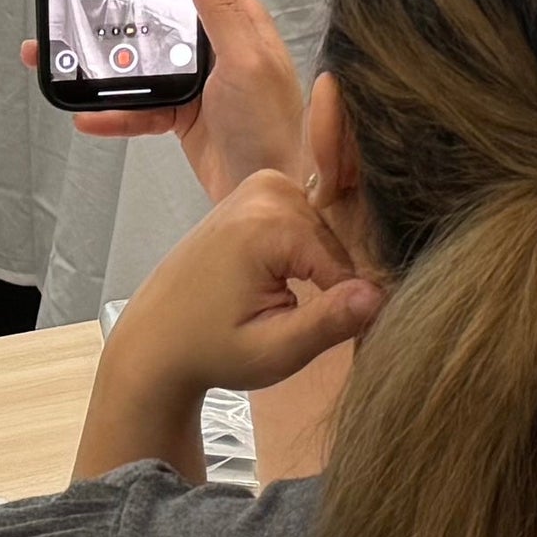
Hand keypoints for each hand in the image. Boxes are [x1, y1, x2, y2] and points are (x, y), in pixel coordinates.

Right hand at [23, 0, 308, 199]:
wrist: (270, 192)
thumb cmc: (273, 127)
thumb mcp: (247, 62)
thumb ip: (222, 12)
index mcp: (240, 23)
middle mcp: (217, 47)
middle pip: (161, 13)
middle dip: (120, 4)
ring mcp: (197, 82)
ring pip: (141, 61)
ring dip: (103, 62)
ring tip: (62, 57)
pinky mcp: (181, 115)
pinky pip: (139, 108)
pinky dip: (113, 112)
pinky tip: (88, 115)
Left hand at [89, 171, 384, 452]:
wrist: (157, 337)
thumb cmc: (211, 350)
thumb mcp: (273, 351)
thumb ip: (328, 323)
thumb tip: (380, 295)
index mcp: (267, 223)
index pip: (346, 268)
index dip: (343, 310)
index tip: (310, 337)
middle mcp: (266, 190)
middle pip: (337, 247)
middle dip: (329, 289)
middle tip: (286, 322)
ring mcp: (261, 185)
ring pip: (328, 237)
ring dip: (317, 274)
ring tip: (275, 303)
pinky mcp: (260, 190)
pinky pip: (309, 224)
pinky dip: (304, 257)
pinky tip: (272, 283)